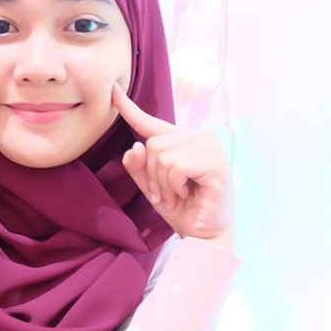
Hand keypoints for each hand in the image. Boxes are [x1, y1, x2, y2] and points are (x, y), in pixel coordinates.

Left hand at [112, 84, 233, 249]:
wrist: (204, 239)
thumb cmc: (182, 211)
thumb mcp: (151, 186)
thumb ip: (139, 166)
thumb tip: (134, 147)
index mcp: (186, 140)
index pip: (152, 123)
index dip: (130, 109)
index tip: (113, 92)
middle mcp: (202, 137)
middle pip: (153, 144)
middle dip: (153, 175)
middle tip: (169, 194)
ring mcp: (212, 148)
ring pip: (162, 156)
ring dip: (164, 184)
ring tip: (179, 196)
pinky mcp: (217, 163)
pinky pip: (176, 166)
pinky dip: (174, 186)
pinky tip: (187, 195)